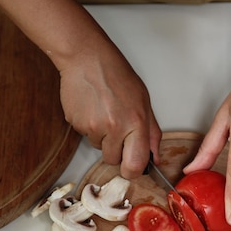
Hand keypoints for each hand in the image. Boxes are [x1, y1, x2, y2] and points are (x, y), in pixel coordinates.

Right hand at [57, 44, 161, 178]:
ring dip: (102, 137)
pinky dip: (89, 127)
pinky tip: (93, 108)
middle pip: (113, 161)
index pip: (135, 164)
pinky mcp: (76, 124)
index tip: (132, 167)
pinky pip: (85, 136)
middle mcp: (114, 128)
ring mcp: (93, 127)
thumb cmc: (117, 76)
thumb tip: (154, 158)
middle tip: (117, 131)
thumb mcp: (144, 102)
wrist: (87, 59)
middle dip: (116, 153)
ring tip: (104, 113)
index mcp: (136, 122)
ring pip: (99, 148)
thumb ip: (152, 133)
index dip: (133, 171)